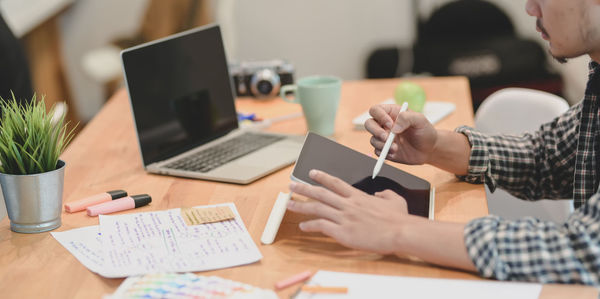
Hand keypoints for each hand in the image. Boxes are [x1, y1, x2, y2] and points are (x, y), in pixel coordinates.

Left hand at [287, 169, 416, 254]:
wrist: (400, 232)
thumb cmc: (399, 219)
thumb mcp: (394, 199)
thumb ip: (384, 194)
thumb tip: (379, 194)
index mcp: (358, 196)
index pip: (335, 183)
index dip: (322, 177)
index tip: (311, 173)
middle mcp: (348, 204)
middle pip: (321, 193)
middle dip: (304, 188)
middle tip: (291, 185)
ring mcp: (344, 218)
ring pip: (317, 208)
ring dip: (301, 205)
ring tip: (289, 204)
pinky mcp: (343, 232)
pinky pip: (321, 226)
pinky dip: (310, 225)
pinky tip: (303, 226)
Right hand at [365, 104, 437, 164]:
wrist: (429, 149)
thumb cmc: (425, 131)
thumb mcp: (420, 120)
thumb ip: (407, 118)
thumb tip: (394, 127)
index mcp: (391, 113)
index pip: (376, 110)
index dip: (380, 116)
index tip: (391, 124)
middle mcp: (384, 125)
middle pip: (369, 124)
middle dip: (376, 131)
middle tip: (387, 138)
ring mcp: (383, 138)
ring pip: (372, 139)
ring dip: (382, 145)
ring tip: (396, 148)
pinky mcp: (384, 150)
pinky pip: (377, 151)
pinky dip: (384, 153)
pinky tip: (395, 153)